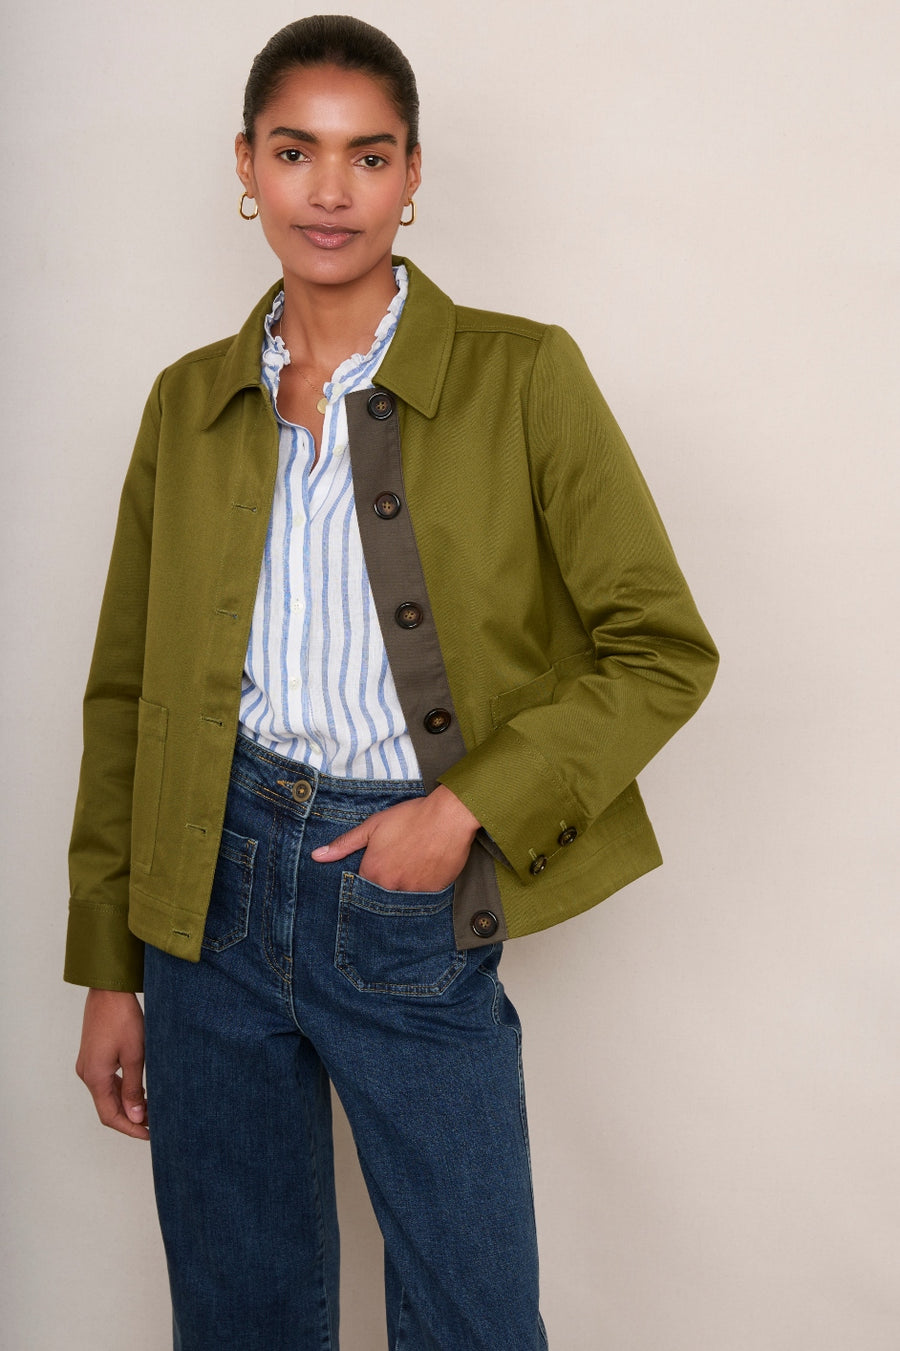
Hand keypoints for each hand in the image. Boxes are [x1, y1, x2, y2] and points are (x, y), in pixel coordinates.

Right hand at [76, 989, 149, 1139]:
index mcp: (95, 1077)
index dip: (130, 1128)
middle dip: (130, 1118)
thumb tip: (136, 1117)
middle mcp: (87, 1074)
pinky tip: (139, 1090)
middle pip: (107, 1108)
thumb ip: (133, 1089)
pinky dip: (122, 1090)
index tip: (150, 1134)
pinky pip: (106, 1082)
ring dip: (127, 1104)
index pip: (110, 1116)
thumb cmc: (123, 1019)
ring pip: (107, 1095)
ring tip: (151, 1108)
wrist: (109, 991)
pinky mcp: (92, 1056)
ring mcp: (88, 1065)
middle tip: (155, 1123)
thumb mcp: (135, 1055)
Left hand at [311, 784, 479, 892]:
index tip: (375, 865)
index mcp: (373, 872)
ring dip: (402, 887)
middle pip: (380, 896)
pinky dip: (421, 887)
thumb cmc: (410, 817)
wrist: (449, 817)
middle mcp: (391, 887)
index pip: (360, 887)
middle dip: (384, 884)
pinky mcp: (434, 893)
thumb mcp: (373, 826)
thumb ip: (344, 844)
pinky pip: (422, 898)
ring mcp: (414, 893)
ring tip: (410, 865)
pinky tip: (424, 869)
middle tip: (396, 864)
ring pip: (402, 898)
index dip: (366, 876)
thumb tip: (316, 856)